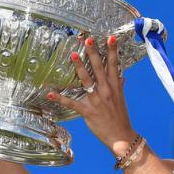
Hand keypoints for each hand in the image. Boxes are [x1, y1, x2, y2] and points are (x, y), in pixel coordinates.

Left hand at [48, 36, 137, 155]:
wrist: (121, 136)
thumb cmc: (121, 117)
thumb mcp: (121, 99)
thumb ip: (120, 86)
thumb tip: (123, 77)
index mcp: (114, 87)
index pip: (114, 65)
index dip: (112, 51)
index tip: (110, 37)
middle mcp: (106, 91)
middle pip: (100, 68)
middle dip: (93, 53)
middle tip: (87, 40)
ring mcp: (97, 100)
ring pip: (87, 80)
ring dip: (79, 67)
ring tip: (72, 54)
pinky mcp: (88, 111)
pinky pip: (72, 103)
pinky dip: (61, 99)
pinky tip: (50, 93)